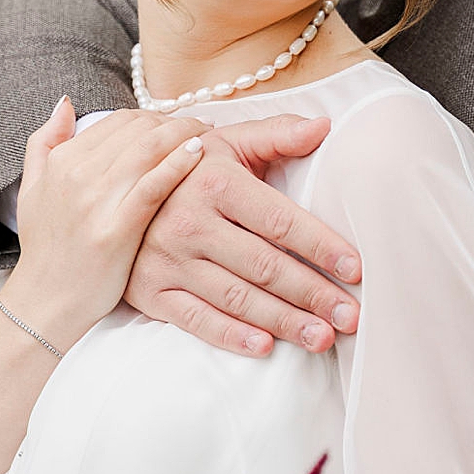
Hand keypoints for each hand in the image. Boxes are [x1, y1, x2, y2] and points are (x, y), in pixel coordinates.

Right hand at [0, 99, 209, 349]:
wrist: (45, 301)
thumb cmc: (46, 248)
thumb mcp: (32, 188)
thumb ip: (45, 141)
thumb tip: (66, 103)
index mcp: (62, 161)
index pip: (118, 120)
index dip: (153, 115)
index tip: (175, 121)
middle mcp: (77, 174)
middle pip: (138, 129)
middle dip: (173, 120)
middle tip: (200, 124)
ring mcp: (97, 201)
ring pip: (149, 148)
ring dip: (183, 132)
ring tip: (207, 132)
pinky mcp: (118, 230)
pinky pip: (155, 184)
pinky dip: (179, 162)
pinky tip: (200, 153)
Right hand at [123, 116, 360, 356]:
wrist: (117, 191)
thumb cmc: (191, 168)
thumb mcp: (228, 142)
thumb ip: (277, 134)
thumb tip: (325, 126)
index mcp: (214, 181)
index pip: (279, 220)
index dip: (320, 245)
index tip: (356, 269)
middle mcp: (189, 222)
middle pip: (263, 265)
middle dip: (312, 294)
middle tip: (350, 317)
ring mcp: (168, 260)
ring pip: (236, 297)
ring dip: (283, 321)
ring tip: (323, 338)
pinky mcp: (151, 291)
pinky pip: (195, 319)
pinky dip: (231, 336)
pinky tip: (266, 347)